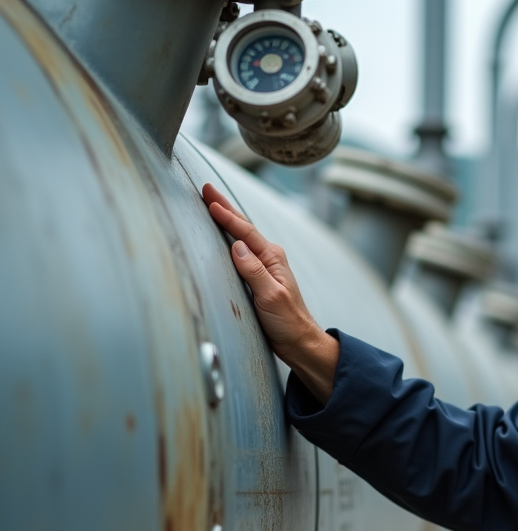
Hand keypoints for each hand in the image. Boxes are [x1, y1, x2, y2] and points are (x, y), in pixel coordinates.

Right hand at [203, 183, 338, 403]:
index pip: (245, 232)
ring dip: (226, 220)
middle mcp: (269, 259)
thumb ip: (254, 272)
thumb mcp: (270, 297)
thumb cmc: (288, 321)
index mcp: (272, 259)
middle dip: (225, 207)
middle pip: (243, 228)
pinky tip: (222, 236)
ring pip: (241, 237)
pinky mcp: (258, 279)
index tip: (209, 200)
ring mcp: (263, 268)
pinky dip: (229, 239)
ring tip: (211, 204)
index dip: (226, 215)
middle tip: (206, 188)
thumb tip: (237, 247)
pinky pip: (240, 252)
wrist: (299, 341)